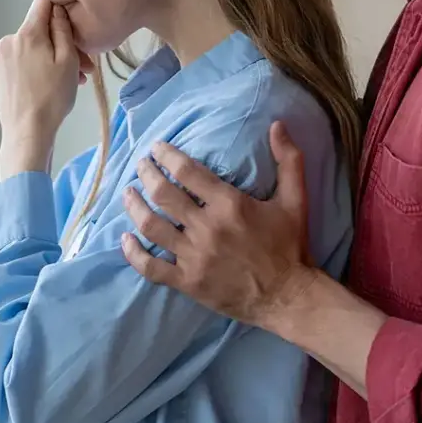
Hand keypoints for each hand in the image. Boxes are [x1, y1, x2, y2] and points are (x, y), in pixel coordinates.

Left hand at [0, 0, 86, 178]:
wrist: (27, 132)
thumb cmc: (52, 98)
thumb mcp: (68, 60)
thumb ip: (62, 30)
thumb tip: (57, 10)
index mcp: (26, 34)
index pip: (43, 4)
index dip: (60, 13)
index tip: (72, 32)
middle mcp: (8, 42)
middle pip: (39, 31)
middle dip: (61, 44)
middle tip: (83, 68)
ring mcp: (0, 60)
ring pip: (31, 49)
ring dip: (51, 59)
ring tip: (69, 82)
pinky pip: (21, 63)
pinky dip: (36, 70)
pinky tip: (49, 87)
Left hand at [120, 122, 317, 326]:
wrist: (288, 297)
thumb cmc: (290, 245)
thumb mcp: (295, 199)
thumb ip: (289, 160)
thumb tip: (278, 125)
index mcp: (229, 204)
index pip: (187, 171)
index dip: (167, 155)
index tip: (156, 148)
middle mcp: (207, 228)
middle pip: (163, 194)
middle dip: (146, 174)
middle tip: (140, 165)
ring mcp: (194, 257)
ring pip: (151, 227)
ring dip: (134, 207)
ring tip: (127, 193)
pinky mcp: (187, 282)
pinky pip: (151, 268)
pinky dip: (133, 253)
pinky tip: (125, 239)